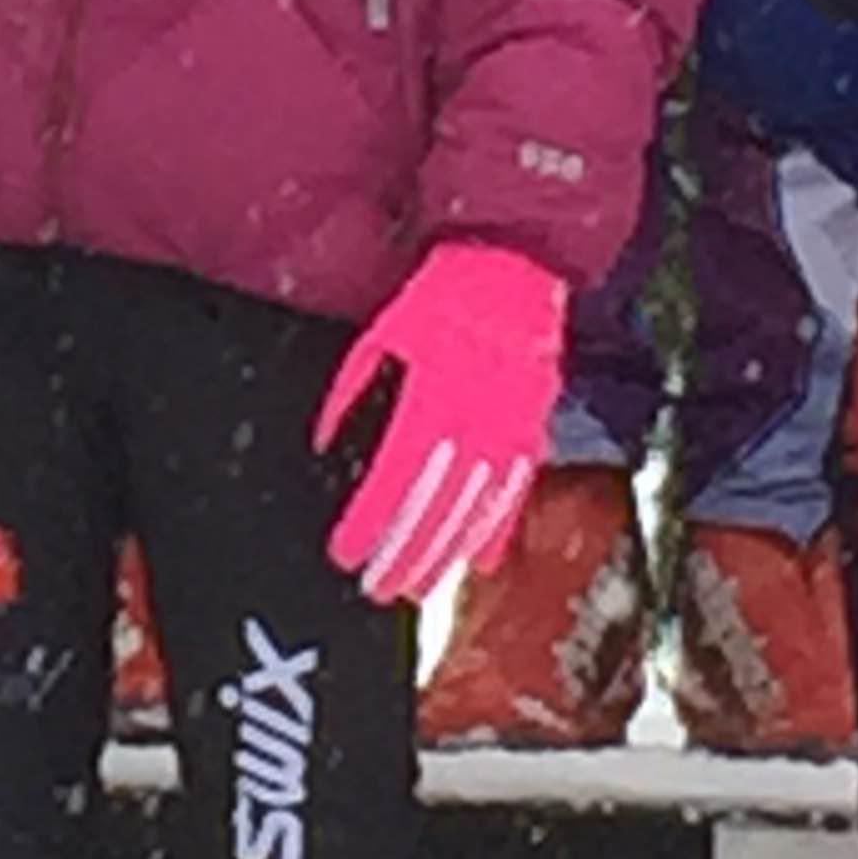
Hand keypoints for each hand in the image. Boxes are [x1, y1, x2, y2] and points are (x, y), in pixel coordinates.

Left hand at [313, 242, 568, 605]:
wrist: (513, 271)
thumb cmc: (441, 297)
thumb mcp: (382, 334)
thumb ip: (350, 390)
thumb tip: (324, 441)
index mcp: (433, 395)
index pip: (395, 477)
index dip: (370, 520)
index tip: (347, 552)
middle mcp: (475, 421)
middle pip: (435, 505)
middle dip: (405, 552)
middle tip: (378, 587)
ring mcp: (510, 431)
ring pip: (473, 509)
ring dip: (445, 554)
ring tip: (418, 587)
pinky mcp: (533, 431)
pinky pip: (514, 493)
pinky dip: (496, 531)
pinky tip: (479, 562)